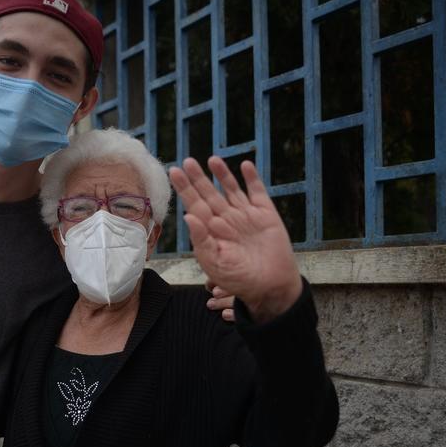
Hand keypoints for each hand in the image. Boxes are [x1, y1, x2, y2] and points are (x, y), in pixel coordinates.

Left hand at [169, 156, 301, 322]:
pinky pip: (257, 192)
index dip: (185, 189)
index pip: (195, 205)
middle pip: (209, 194)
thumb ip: (201, 239)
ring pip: (231, 189)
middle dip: (198, 178)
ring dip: (222, 175)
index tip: (174, 172)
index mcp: (211, 231)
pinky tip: (245, 166)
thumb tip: (187, 216)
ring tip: (212, 159)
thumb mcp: (214, 262)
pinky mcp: (265, 214)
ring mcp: (245, 215)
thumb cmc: (239, 279)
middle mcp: (226, 220)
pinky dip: (252, 179)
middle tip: (187, 161)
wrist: (270, 287)